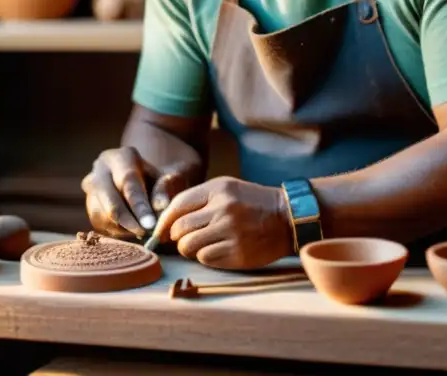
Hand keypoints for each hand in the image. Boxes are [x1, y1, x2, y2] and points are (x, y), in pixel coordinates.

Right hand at [81, 147, 196, 239]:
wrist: (143, 181)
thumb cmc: (158, 179)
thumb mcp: (167, 178)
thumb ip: (164, 189)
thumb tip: (160, 207)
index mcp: (121, 157)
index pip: (128, 182)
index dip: (139, 205)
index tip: (151, 225)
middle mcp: (100, 169)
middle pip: (110, 199)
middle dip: (128, 221)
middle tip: (146, 234)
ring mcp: (91, 187)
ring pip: (103, 215)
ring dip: (124, 228)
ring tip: (144, 231)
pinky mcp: (89, 205)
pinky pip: (100, 224)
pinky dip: (117, 232)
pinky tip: (132, 230)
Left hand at [150, 176, 293, 268]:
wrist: (287, 217)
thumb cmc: (251, 202)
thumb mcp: (226, 188)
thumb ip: (198, 200)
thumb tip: (166, 223)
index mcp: (218, 190)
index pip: (177, 206)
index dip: (163, 222)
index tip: (160, 233)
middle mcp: (223, 209)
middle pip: (179, 230)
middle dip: (176, 238)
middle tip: (184, 239)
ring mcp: (231, 232)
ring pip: (189, 247)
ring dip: (189, 249)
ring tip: (202, 244)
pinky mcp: (238, 253)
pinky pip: (205, 259)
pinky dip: (206, 257)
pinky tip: (217, 250)